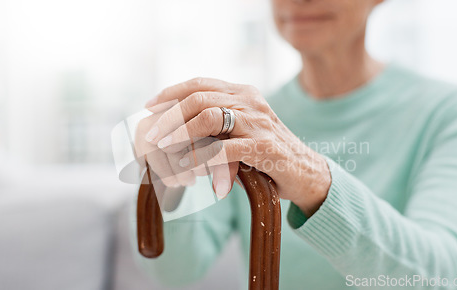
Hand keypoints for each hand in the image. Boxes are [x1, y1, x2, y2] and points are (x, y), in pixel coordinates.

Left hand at [143, 77, 331, 216]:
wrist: (306, 172)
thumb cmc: (267, 153)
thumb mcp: (241, 130)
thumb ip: (217, 123)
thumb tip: (175, 126)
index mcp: (244, 93)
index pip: (200, 83)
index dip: (171, 92)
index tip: (150, 106)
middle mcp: (251, 102)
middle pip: (199, 97)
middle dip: (169, 116)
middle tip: (151, 134)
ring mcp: (258, 123)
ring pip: (208, 117)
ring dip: (180, 134)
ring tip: (163, 149)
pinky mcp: (263, 147)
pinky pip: (223, 149)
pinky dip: (199, 159)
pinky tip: (186, 169)